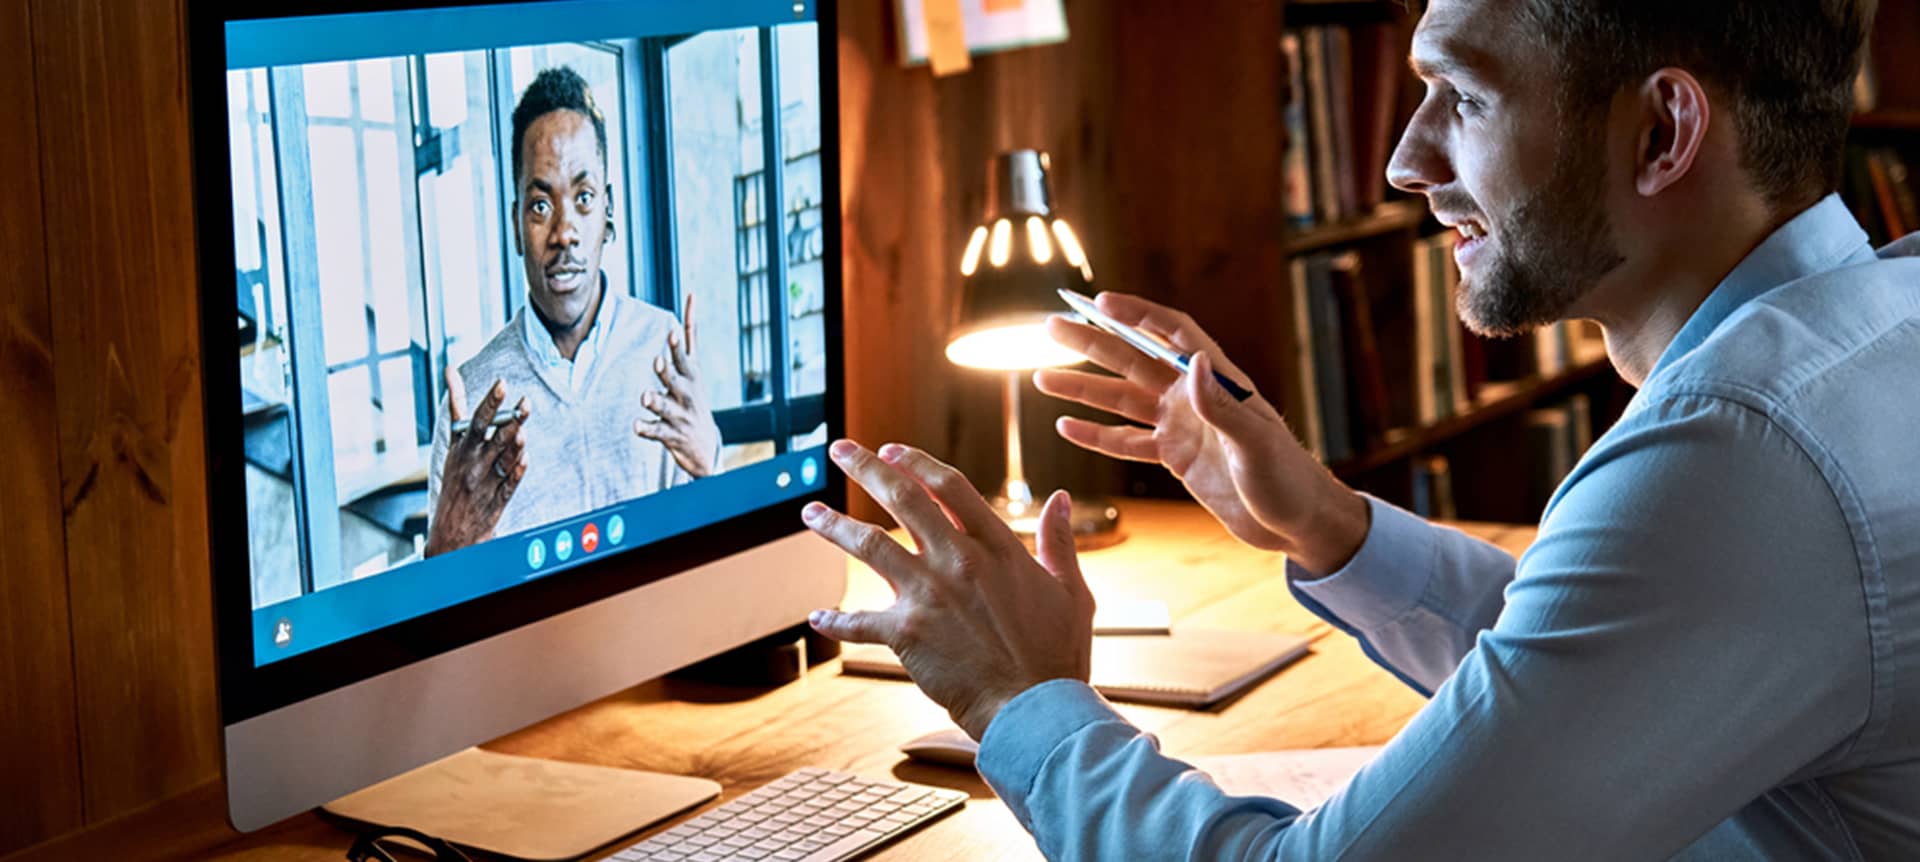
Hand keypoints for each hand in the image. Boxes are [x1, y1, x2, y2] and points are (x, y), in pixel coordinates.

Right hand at [426, 369, 527, 556]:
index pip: (476, 420)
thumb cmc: (455, 476)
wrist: (450, 529)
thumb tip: (451, 370)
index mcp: (462, 448)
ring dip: (513, 446)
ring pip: (502, 461)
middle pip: (493, 439)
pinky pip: (509, 485)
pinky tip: (525, 458)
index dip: (490, 402)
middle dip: (509, 421)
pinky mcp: (497, 500)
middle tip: (525, 403)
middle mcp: (473, 464)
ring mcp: (485, 483)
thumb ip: (457, 406)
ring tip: (522, 431)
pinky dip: (516, 471)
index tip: (502, 383)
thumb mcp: (453, 442)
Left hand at [634, 293, 720, 477]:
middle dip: (667, 371)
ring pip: (665, 406)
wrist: (705, 446)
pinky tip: (637, 426)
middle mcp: (687, 393)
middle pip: (676, 379)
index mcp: (691, 375)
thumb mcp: (695, 367)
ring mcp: (680, 415)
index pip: (686, 355)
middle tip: (658, 361)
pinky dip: (646, 428)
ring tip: (645, 397)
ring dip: (655, 401)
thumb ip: (689, 335)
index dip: (678, 347)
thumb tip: (692, 293)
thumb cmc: (693, 398)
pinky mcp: (671, 434)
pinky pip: (656, 431)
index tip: (672, 331)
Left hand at [802, 440, 1093, 740]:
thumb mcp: (1071, 592)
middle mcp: (959, 560)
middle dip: (865, 468)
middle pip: (902, 498)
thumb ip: (1060, 542)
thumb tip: (1060, 499)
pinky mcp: (907, 634)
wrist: (1035, 709)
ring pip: (869, 545)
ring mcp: (929, 594)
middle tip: (840, 450)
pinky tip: (817, 618)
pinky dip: (835, 622)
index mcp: (998, 546)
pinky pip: (859, 623)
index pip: (949, 486)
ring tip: (810, 512)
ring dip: (834, 525)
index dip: (917, 462)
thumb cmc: (1057, 656)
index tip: (892, 450)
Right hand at [1035, 292, 1366, 572]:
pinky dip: (1097, 435)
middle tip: (1051, 326)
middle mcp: (1194, 398)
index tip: (1099, 302)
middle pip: (1133, 360)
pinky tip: (1067, 426)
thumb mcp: (1256, 444)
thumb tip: (1193, 363)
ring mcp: (1183, 427)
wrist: (1297, 523)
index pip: (1172, 334)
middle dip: (1092, 342)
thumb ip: (1222, 406)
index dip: (1137, 315)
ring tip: (1042, 377)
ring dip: (1084, 389)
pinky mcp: (1176, 458)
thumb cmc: (1288, 478)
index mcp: (1218, 382)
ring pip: (1122, 401)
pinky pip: (1128, 442)